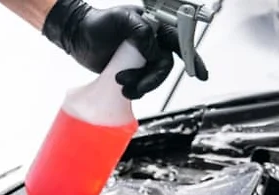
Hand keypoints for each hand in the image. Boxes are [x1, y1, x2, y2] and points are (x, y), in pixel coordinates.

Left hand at [43, 0, 208, 99]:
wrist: (77, 36)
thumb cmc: (97, 23)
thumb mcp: (120, 20)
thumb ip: (141, 31)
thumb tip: (154, 50)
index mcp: (155, 27)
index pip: (179, 42)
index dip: (192, 59)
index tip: (200, 75)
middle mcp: (152, 43)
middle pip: (164, 67)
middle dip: (151, 79)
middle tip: (131, 84)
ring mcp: (142, 58)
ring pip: (153, 78)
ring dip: (140, 86)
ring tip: (122, 85)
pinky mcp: (132, 71)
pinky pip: (142, 85)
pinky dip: (135, 90)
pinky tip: (123, 89)